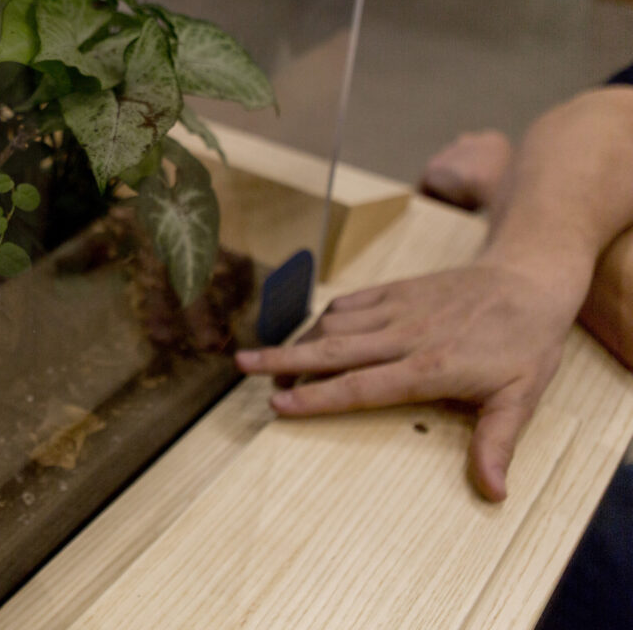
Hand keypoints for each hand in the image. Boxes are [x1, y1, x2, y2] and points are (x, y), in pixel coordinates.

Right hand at [235, 263, 581, 500]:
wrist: (528, 278)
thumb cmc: (527, 342)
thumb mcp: (521, 397)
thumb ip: (498, 443)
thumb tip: (494, 493)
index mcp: (428, 368)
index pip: (360, 387)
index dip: (316, 397)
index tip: (278, 406)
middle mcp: (403, 336)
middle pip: (330, 350)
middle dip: (281, 360)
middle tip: (240, 366)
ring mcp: (396, 309)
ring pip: (333, 324)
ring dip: (297, 342)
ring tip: (267, 362)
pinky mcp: (396, 290)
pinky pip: (348, 303)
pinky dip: (323, 318)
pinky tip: (311, 333)